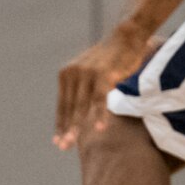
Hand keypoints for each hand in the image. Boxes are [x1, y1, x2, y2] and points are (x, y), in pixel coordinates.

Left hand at [55, 25, 156, 149]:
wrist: (127, 37)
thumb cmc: (110, 58)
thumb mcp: (90, 72)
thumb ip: (81, 88)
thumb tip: (78, 111)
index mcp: (66, 74)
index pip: (62, 104)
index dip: (60, 123)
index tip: (57, 141)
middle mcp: (73, 73)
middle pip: (69, 107)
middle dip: (65, 129)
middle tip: (62, 147)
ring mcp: (87, 74)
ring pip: (81, 105)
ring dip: (77, 126)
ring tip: (72, 143)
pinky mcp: (104, 75)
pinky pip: (100, 99)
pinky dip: (99, 115)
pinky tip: (99, 129)